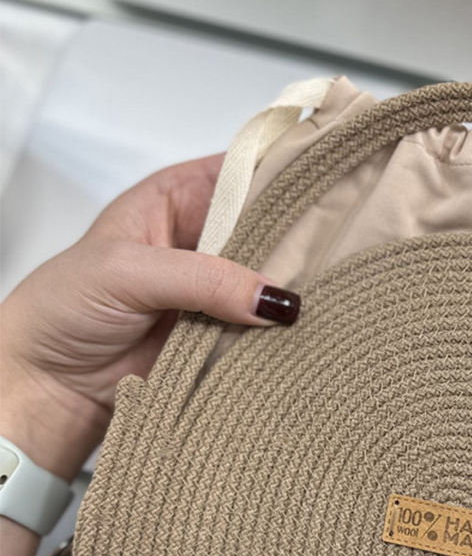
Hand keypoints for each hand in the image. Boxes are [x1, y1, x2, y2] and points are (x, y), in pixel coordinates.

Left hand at [0, 155, 299, 481]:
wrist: (48, 384)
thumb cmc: (62, 309)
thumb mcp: (127, 273)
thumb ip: (203, 278)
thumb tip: (273, 297)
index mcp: (176, 198)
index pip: (243, 171)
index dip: (284, 173)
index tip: (329, 184)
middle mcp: (202, 240)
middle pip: (270, 227)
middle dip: (300, 238)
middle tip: (339, 248)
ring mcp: (217, 290)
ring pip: (273, 280)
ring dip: (294, 291)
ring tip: (329, 291)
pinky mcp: (224, 336)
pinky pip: (266, 330)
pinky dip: (283, 334)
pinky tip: (306, 330)